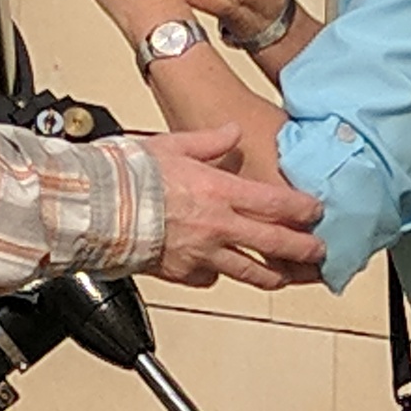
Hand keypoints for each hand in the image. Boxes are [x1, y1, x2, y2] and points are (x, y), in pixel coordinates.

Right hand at [138, 125, 324, 290]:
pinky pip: (208, 279)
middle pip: (273, 244)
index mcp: (219, 192)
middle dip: (303, 249)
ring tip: (284, 278)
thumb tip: (231, 131)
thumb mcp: (171, 144)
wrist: (92, 209)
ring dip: (272, 276)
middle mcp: (216, 227)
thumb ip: (208, 141)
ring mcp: (200, 255)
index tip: (317, 213)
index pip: (276, 204)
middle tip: (319, 253)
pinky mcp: (179, 274)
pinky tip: (219, 273)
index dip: (302, 210)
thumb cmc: (125, 175)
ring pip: (248, 273)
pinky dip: (216, 276)